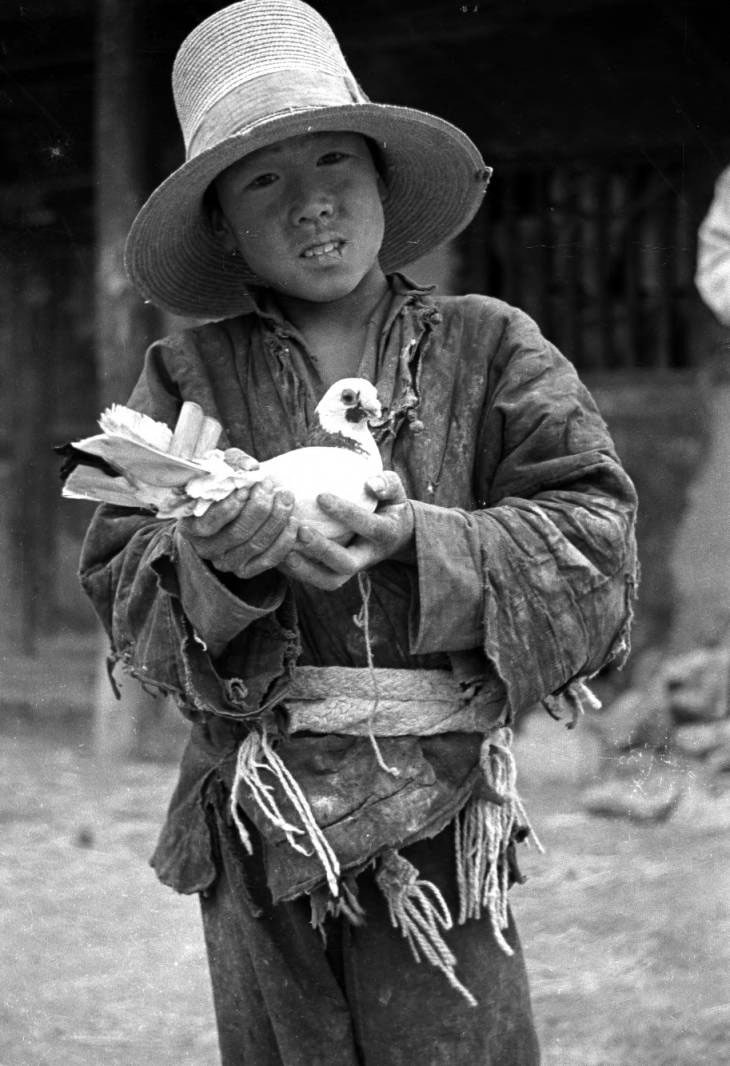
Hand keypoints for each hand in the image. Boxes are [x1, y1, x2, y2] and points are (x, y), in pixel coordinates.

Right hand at [178, 448, 298, 578]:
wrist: (233, 506)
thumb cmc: (224, 484)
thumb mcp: (223, 468)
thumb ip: (234, 462)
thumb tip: (251, 466)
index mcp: (190, 526)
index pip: (209, 524)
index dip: (230, 506)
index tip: (247, 487)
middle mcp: (205, 549)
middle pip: (237, 533)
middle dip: (259, 508)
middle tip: (271, 486)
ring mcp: (226, 563)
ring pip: (256, 545)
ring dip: (276, 519)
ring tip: (286, 497)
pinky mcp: (246, 570)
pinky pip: (269, 560)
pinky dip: (284, 540)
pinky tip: (293, 521)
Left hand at [281, 471, 414, 590]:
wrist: (394, 536)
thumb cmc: (389, 505)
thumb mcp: (396, 492)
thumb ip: (387, 484)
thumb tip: (371, 483)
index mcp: (385, 534)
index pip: (368, 526)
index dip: (346, 513)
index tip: (321, 496)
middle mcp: (369, 557)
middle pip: (346, 564)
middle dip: (322, 549)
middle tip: (300, 530)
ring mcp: (352, 570)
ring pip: (329, 580)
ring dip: (305, 569)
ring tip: (282, 552)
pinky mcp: (337, 575)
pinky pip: (316, 579)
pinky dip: (296, 571)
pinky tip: (277, 554)